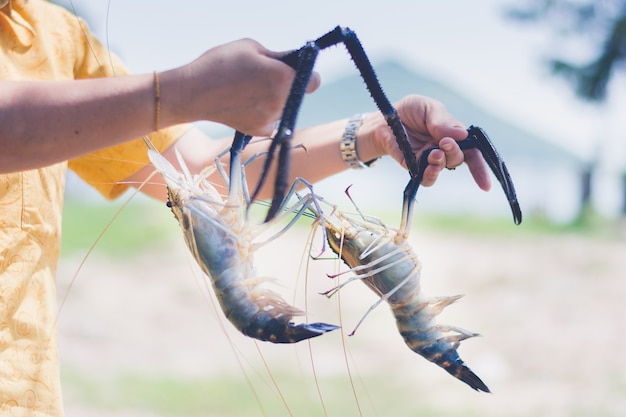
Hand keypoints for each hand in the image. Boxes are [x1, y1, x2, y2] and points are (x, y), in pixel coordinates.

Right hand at [166, 39, 319, 135]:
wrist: (192, 93)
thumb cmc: (220, 64)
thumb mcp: (251, 47)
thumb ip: (278, 56)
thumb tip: (293, 61)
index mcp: (282, 78)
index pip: (313, 81)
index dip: (306, 74)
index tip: (294, 70)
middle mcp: (280, 102)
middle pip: (296, 94)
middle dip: (286, 84)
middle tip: (263, 76)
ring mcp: (270, 119)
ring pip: (282, 107)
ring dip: (274, 99)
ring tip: (247, 89)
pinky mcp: (258, 131)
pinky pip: (271, 120)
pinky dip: (263, 113)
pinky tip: (244, 103)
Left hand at [363, 94, 490, 190]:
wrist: (383, 118)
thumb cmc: (409, 111)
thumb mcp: (428, 108)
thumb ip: (443, 121)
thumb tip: (463, 134)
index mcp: (452, 135)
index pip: (472, 151)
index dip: (480, 168)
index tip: (485, 185)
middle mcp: (443, 150)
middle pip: (458, 159)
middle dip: (454, 152)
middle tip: (444, 143)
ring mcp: (428, 159)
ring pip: (442, 168)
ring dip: (441, 164)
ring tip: (434, 154)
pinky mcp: (412, 166)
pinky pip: (424, 177)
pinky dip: (428, 175)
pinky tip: (427, 166)